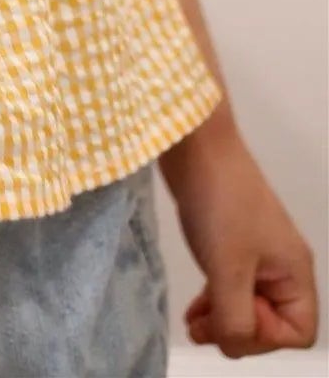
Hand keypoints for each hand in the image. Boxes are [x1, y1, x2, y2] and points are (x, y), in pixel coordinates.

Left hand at [165, 133, 318, 358]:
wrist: (195, 145)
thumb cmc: (219, 201)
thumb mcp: (228, 267)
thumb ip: (235, 317)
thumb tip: (233, 346)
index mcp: (294, 271)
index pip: (297, 331)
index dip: (265, 336)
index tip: (233, 315)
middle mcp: (281, 266)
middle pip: (272, 323)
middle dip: (238, 331)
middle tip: (202, 328)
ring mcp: (256, 254)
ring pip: (248, 306)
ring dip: (222, 320)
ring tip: (194, 323)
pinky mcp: (231, 244)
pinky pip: (231, 287)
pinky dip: (214, 302)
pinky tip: (194, 309)